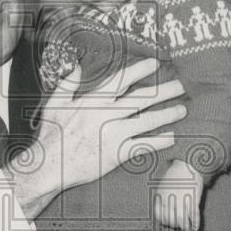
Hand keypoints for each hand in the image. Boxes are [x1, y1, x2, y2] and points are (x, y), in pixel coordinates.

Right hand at [12, 59, 186, 217]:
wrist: (48, 166)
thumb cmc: (51, 135)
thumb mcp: (54, 105)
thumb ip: (68, 84)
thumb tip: (78, 67)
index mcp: (92, 101)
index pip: (121, 80)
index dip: (139, 70)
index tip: (155, 63)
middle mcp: (105, 114)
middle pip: (141, 99)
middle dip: (163, 91)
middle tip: (182, 85)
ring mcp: (112, 134)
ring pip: (147, 121)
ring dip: (167, 114)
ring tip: (182, 110)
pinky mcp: (116, 153)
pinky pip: (143, 145)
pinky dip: (159, 141)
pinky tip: (172, 137)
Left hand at [153, 159, 203, 230]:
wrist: (189, 163)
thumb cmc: (177, 173)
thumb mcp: (164, 184)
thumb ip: (163, 196)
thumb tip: (164, 207)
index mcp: (161, 196)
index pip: (160, 215)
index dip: (165, 221)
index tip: (169, 222)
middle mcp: (170, 200)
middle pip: (171, 219)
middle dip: (175, 225)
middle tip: (180, 226)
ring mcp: (181, 200)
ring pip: (181, 220)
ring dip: (185, 227)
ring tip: (188, 230)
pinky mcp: (193, 198)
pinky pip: (193, 214)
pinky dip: (195, 222)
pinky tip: (195, 227)